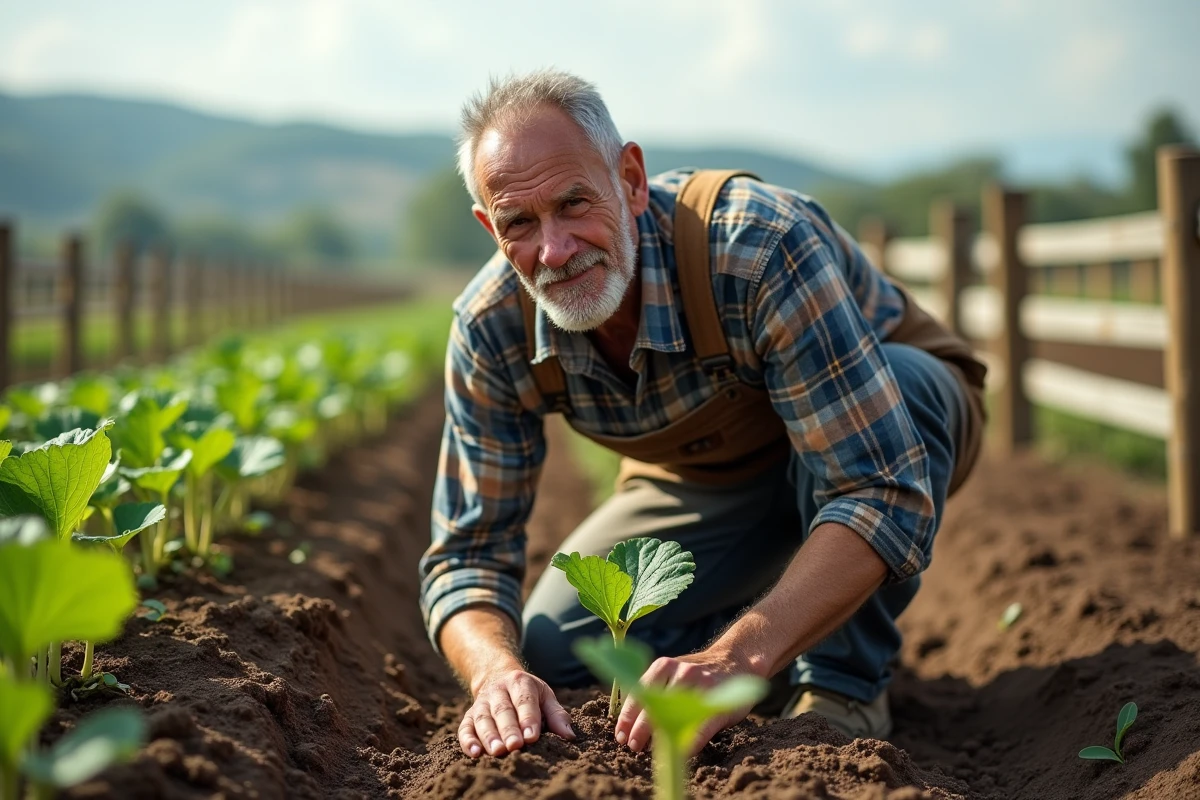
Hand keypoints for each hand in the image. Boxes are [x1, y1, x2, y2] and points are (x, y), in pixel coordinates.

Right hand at [459, 669, 575, 757]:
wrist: (496, 676)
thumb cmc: (527, 693)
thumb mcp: (544, 696)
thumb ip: (556, 715)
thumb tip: (569, 736)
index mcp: (520, 683)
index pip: (524, 701)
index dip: (528, 718)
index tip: (532, 737)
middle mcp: (498, 691)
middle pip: (502, 710)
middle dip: (508, 729)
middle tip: (514, 746)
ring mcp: (481, 702)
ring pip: (483, 719)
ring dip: (489, 736)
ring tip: (497, 751)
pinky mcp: (469, 715)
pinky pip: (465, 727)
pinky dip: (467, 740)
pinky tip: (474, 753)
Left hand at [614, 650, 755, 756]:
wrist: (735, 662)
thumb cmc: (696, 676)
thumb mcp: (672, 673)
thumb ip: (653, 690)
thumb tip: (627, 723)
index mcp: (664, 666)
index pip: (638, 693)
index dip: (627, 718)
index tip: (621, 736)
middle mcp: (680, 672)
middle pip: (654, 705)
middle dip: (640, 730)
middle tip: (633, 746)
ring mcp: (701, 685)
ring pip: (675, 716)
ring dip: (660, 738)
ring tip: (652, 751)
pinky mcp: (719, 702)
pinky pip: (700, 728)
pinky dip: (688, 744)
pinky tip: (681, 754)